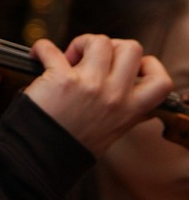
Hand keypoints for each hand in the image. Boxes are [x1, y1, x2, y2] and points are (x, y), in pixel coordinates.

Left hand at [24, 34, 172, 155]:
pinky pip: (50, 49)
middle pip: (131, 48)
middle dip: (111, 46)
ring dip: (82, 43)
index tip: (131, 64)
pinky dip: (41, 48)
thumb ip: (127, 116)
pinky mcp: (61, 80)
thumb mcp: (112, 133)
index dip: (148, 65)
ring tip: (67, 57)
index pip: (161, 82)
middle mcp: (114, 96)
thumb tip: (143, 109)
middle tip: (91, 60)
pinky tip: (37, 55)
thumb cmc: (70, 144)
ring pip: (99, 41)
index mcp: (129, 110)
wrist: (40, 158)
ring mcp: (90, 86)